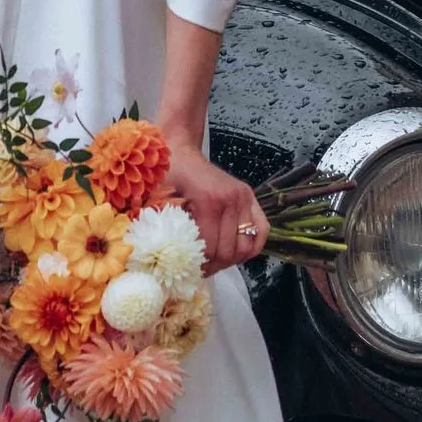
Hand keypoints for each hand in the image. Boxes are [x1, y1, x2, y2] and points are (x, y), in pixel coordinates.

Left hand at [161, 130, 265, 272]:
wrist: (180, 152)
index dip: (199, 265)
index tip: (189, 270)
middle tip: (201, 270)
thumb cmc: (168, 176)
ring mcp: (245, 198)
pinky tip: (235, 252)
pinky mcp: (250, 197)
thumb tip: (168, 262)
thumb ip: (165, 229)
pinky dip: (251, 247)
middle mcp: (232, 200)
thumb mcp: (159, 201)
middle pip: (229, 251)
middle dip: (214, 265)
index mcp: (209, 201)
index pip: (210, 249)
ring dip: (231, 260)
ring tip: (215, 262)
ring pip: (246, 246)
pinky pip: (262, 231)